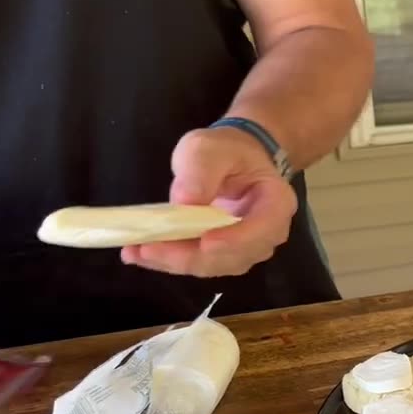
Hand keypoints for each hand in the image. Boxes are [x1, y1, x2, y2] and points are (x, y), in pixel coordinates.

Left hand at [120, 126, 296, 276]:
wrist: (233, 161)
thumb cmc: (227, 151)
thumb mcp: (210, 148)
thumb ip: (201, 170)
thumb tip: (184, 201)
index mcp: (276, 203)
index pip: (263, 228)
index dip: (236, 240)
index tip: (205, 241)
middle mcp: (267, 234)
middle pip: (235, 256)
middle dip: (191, 256)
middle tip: (149, 249)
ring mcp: (247, 249)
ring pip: (214, 265)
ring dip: (175, 262)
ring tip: (137, 251)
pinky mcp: (224, 256)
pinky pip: (199, 264)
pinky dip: (170, 261)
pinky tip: (139, 254)